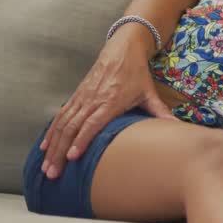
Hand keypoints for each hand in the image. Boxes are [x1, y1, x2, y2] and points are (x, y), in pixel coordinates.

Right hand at [39, 25, 175, 178]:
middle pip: (72, 128)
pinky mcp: (76, 95)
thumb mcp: (149, 92)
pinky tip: (45, 146)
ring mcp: (82, 97)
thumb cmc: (137, 73)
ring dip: (52, 146)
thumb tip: (177, 126)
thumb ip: (160, 112)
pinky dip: (51, 132)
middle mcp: (93, 100)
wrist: (123, 48)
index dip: (82, 140)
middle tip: (53, 173)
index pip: (93, 123)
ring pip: (62, 124)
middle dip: (60, 152)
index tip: (72, 157)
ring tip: (46, 167)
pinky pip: (60, 116)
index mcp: (110, 101)